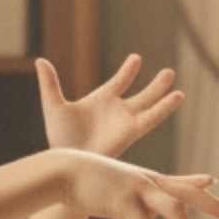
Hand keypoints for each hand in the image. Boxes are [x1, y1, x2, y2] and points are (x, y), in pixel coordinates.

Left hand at [37, 55, 184, 158]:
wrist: (69, 159)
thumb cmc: (59, 137)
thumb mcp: (54, 106)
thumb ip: (50, 83)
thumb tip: (40, 60)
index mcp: (102, 100)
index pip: (120, 81)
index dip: (129, 71)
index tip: (137, 59)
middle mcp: (118, 110)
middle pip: (142, 94)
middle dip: (156, 85)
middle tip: (169, 72)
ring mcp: (127, 121)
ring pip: (151, 105)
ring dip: (164, 95)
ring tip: (178, 87)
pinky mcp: (132, 131)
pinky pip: (152, 117)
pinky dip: (164, 107)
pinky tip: (176, 97)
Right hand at [59, 151, 218, 218]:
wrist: (64, 171)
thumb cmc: (92, 182)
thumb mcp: (122, 189)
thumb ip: (141, 203)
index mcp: (148, 181)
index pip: (180, 182)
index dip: (198, 183)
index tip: (215, 182)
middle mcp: (149, 183)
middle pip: (189, 193)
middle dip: (214, 206)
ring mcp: (137, 190)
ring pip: (172, 206)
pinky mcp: (121, 201)